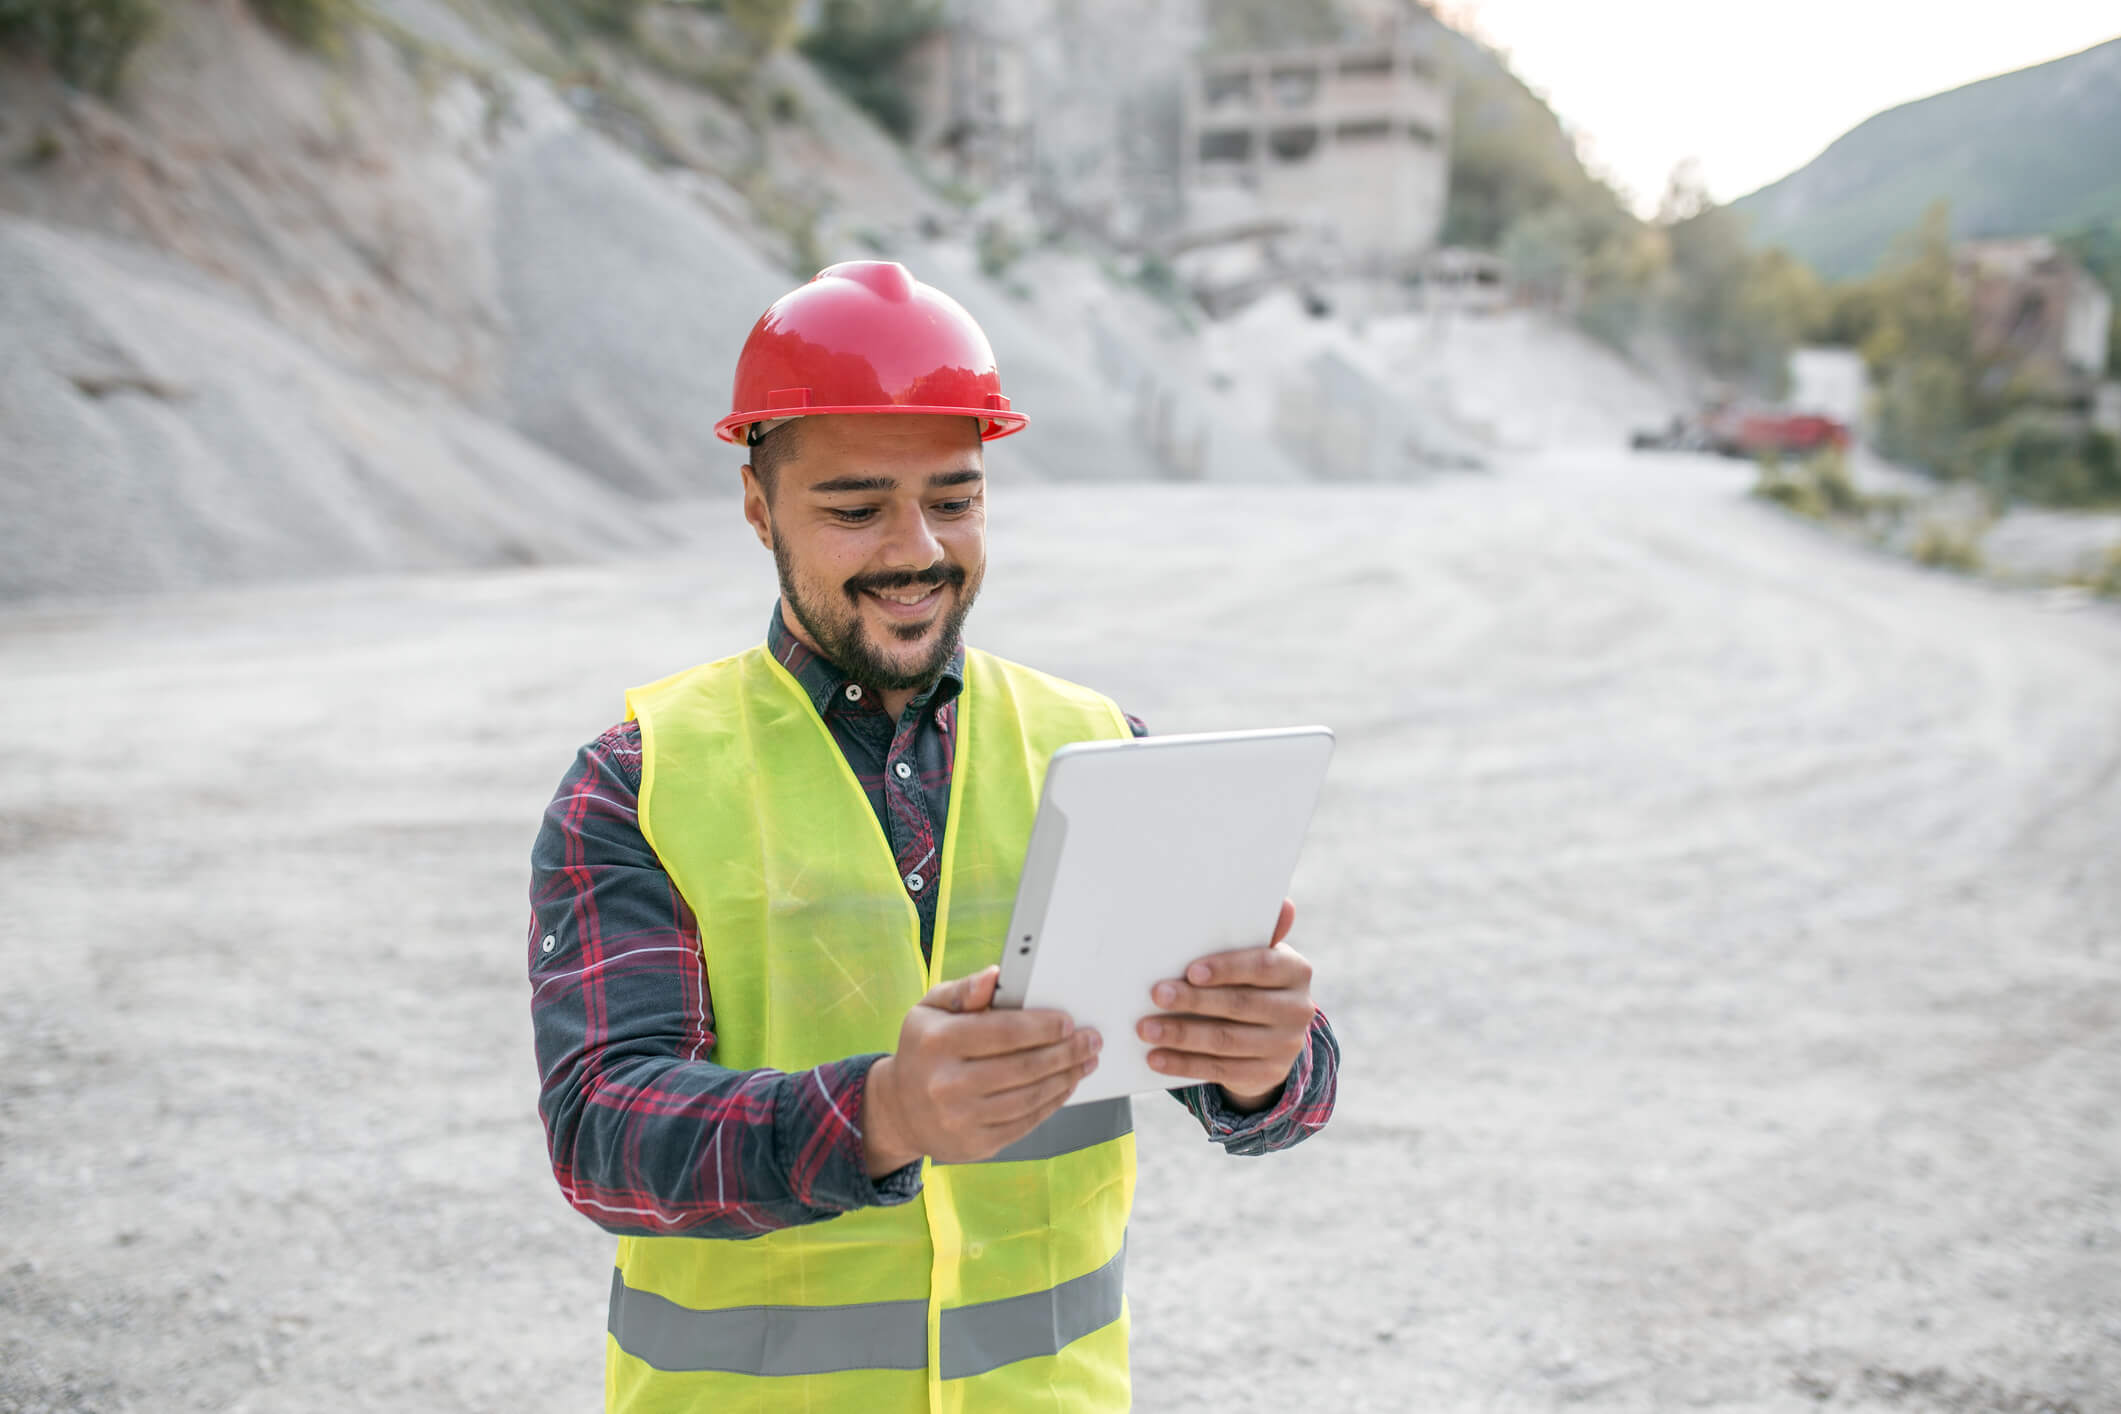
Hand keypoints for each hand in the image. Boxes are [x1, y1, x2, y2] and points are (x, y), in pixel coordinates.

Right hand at [861, 966, 1099, 1174]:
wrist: (900, 1110)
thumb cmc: (924, 1049)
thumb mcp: (931, 1009)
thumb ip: (965, 990)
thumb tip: (997, 975)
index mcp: (937, 1043)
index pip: (1003, 1032)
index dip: (1042, 1027)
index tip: (1069, 1022)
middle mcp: (947, 1083)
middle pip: (1024, 1067)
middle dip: (1066, 1052)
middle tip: (1092, 1040)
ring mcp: (961, 1119)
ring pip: (1030, 1097)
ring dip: (1066, 1077)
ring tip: (1086, 1061)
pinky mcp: (976, 1144)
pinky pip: (1025, 1122)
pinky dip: (1053, 1102)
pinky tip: (1066, 1085)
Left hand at [1138, 899, 1313, 1112]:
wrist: (1272, 1036)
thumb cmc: (1252, 980)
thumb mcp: (1258, 957)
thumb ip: (1259, 934)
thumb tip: (1284, 905)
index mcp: (1296, 971)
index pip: (1262, 966)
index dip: (1226, 968)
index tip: (1190, 971)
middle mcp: (1298, 1009)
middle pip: (1240, 1004)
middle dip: (1193, 1001)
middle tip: (1155, 995)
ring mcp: (1285, 1046)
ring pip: (1226, 1041)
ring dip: (1181, 1035)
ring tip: (1146, 1028)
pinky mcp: (1267, 1074)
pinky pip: (1220, 1071)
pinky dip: (1184, 1065)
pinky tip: (1156, 1058)